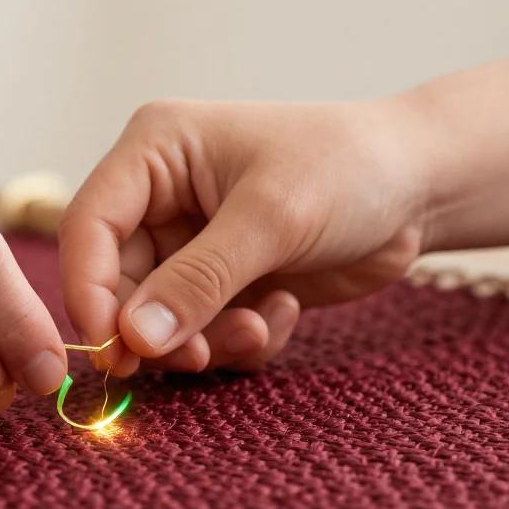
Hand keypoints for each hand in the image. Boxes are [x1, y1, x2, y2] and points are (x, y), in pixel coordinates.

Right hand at [59, 99, 427, 375]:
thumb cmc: (348, 167)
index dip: (89, 289)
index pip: (90, 225)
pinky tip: (282, 313)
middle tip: (195, 356)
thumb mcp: (272, 218)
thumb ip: (198, 279)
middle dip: (156, 327)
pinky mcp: (220, 280)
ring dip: (202, 338)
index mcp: (154, 152)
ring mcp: (189, 242)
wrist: (420, 185)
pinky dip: (236, 337)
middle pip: (118, 281)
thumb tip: (133, 339)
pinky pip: (201, 329)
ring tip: (256, 328)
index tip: (110, 348)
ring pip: (159, 316)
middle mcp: (159, 197)